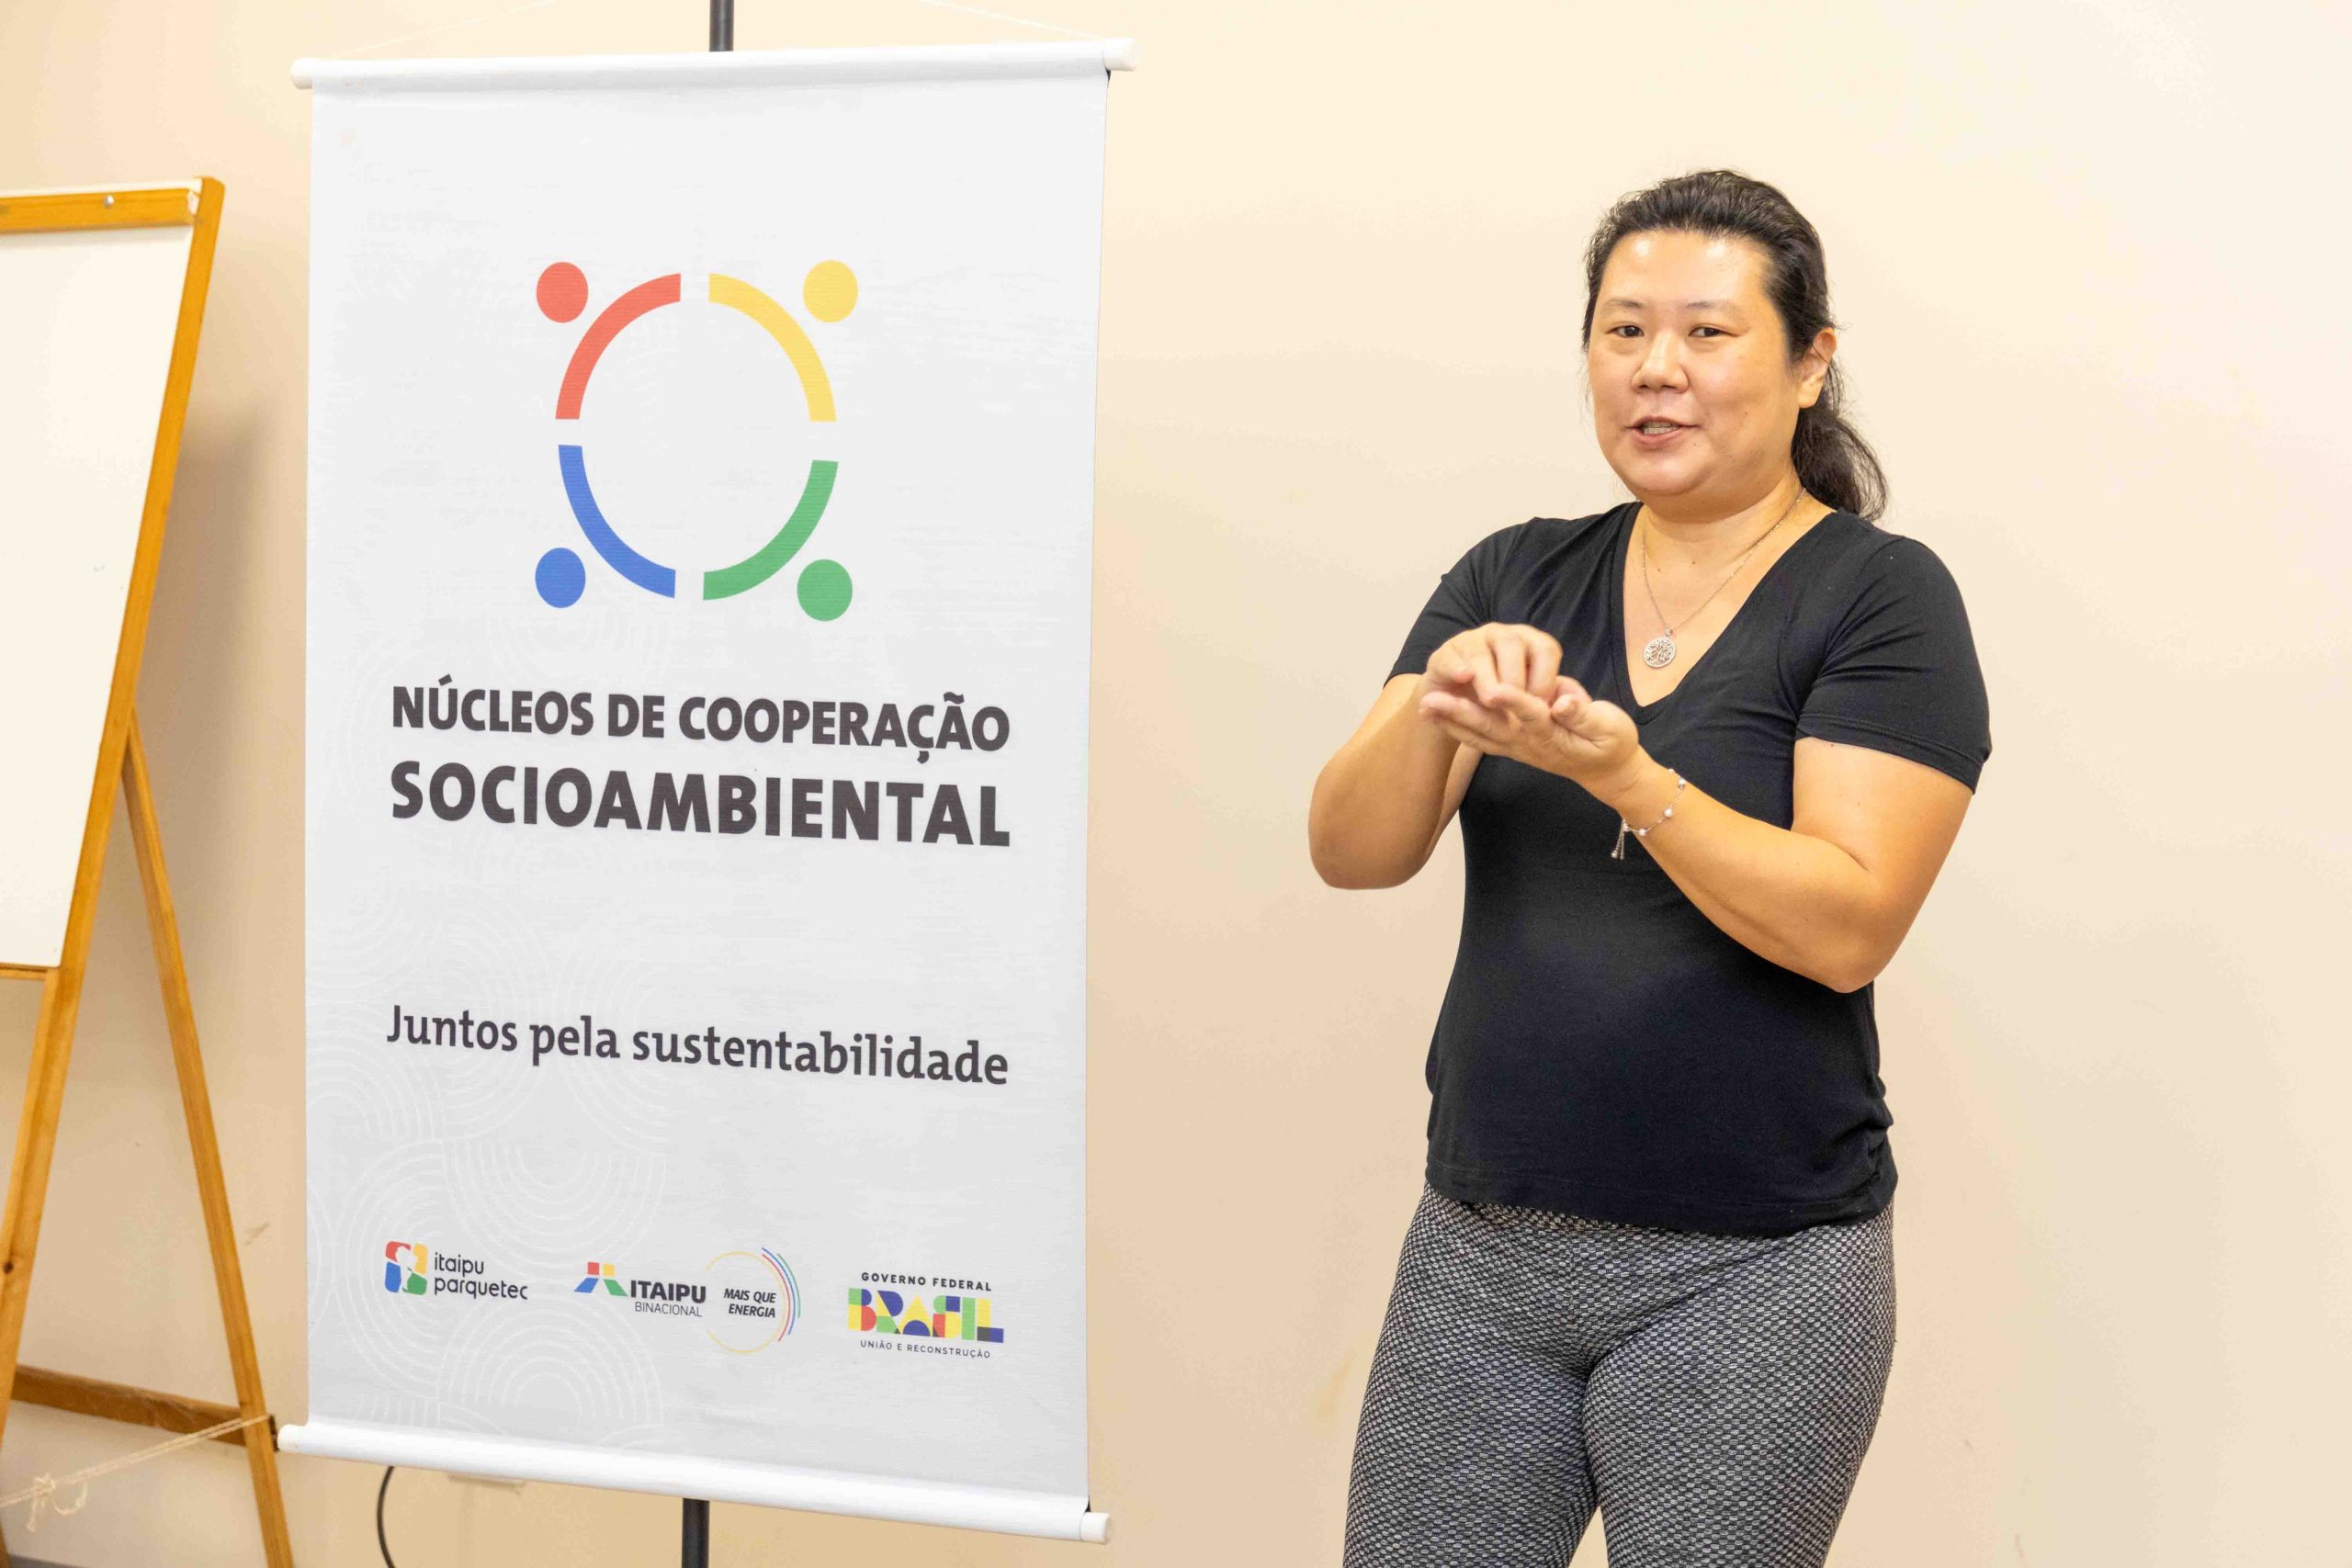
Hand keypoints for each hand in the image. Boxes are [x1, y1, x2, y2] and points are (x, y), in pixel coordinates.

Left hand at [1418, 670, 1645, 792]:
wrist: (1607, 770)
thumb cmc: (1611, 742)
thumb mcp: (1609, 726)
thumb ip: (1584, 714)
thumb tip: (1562, 701)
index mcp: (1553, 732)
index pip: (1531, 713)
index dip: (1513, 701)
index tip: (1493, 688)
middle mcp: (1529, 741)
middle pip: (1492, 726)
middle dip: (1461, 712)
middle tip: (1430, 700)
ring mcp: (1518, 747)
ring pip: (1480, 733)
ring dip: (1451, 721)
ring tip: (1423, 707)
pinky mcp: (1513, 746)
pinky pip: (1480, 739)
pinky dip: (1458, 728)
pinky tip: (1437, 717)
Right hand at [1419, 623, 1564, 711]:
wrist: (1460, 706)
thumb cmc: (1506, 703)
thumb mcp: (1532, 699)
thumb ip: (1554, 698)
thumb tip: (1574, 704)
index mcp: (1529, 642)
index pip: (1545, 649)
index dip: (1545, 679)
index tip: (1541, 708)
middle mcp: (1501, 635)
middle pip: (1512, 644)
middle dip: (1515, 679)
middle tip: (1515, 707)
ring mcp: (1471, 641)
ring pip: (1480, 652)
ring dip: (1487, 679)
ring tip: (1492, 701)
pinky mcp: (1444, 654)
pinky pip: (1450, 657)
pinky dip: (1456, 667)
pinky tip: (1464, 679)